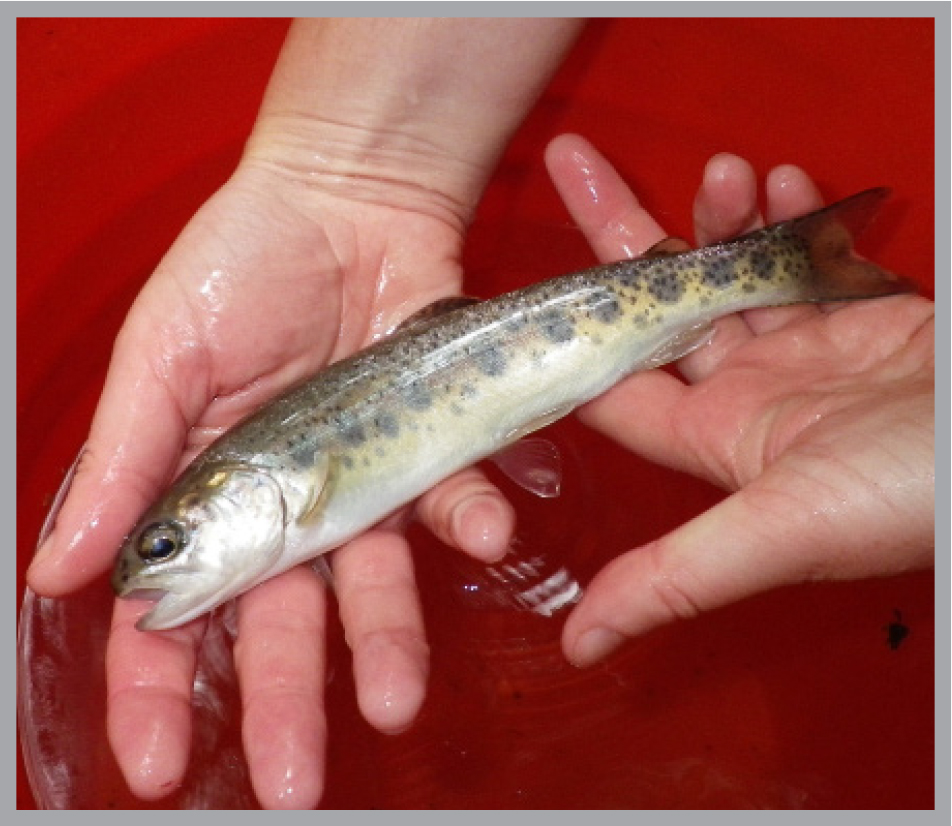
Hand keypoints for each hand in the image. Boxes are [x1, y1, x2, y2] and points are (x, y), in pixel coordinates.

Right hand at [25, 19, 583, 808]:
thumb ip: (125, 462)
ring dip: (385, 643)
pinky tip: (484, 533)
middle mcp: (286, 502)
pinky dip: (467, 518)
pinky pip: (450, 498)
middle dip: (283, 702)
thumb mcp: (162, 358)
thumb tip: (64, 572)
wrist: (348, 196)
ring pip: (371, 584)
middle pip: (280, 621)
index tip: (157, 764)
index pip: (174, 609)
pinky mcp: (429, 446)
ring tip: (396, 706)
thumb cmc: (240, 265)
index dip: (158, 687)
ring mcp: (363, 479)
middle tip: (293, 786)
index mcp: (208, 490)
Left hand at [544, 135, 933, 666]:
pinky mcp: (863, 314)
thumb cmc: (912, 493)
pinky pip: (811, 256)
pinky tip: (780, 183)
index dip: (567, 331)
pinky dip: (793, 216)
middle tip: (575, 166)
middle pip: (657, 304)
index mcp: (714, 437)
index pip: (613, 380)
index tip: (526, 274)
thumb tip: (578, 645)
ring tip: (720, 173)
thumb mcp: (777, 533)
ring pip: (733, 271)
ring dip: (717, 219)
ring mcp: (805, 347)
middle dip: (620, 235)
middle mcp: (748, 389)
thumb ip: (671, 578)